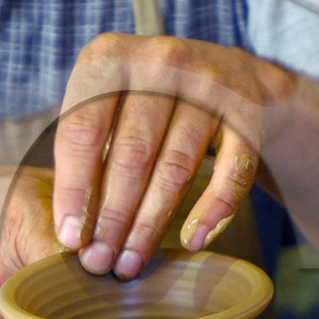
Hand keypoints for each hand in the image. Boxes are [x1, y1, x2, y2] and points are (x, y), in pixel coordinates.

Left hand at [52, 34, 298, 278]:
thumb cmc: (145, 99)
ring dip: (151, 223)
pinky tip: (192, 240)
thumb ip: (84, 150)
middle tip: (100, 262)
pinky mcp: (247, 112)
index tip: (71, 237)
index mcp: (109, 56)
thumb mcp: (106, 102)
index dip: (73, 190)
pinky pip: (231, 171)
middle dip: (113, 217)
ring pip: (176, 168)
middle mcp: (159, 62)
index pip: (82, 131)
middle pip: (131, 155)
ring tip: (131, 261)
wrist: (224, 72)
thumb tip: (71, 229)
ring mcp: (209, 84)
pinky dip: (213, 210)